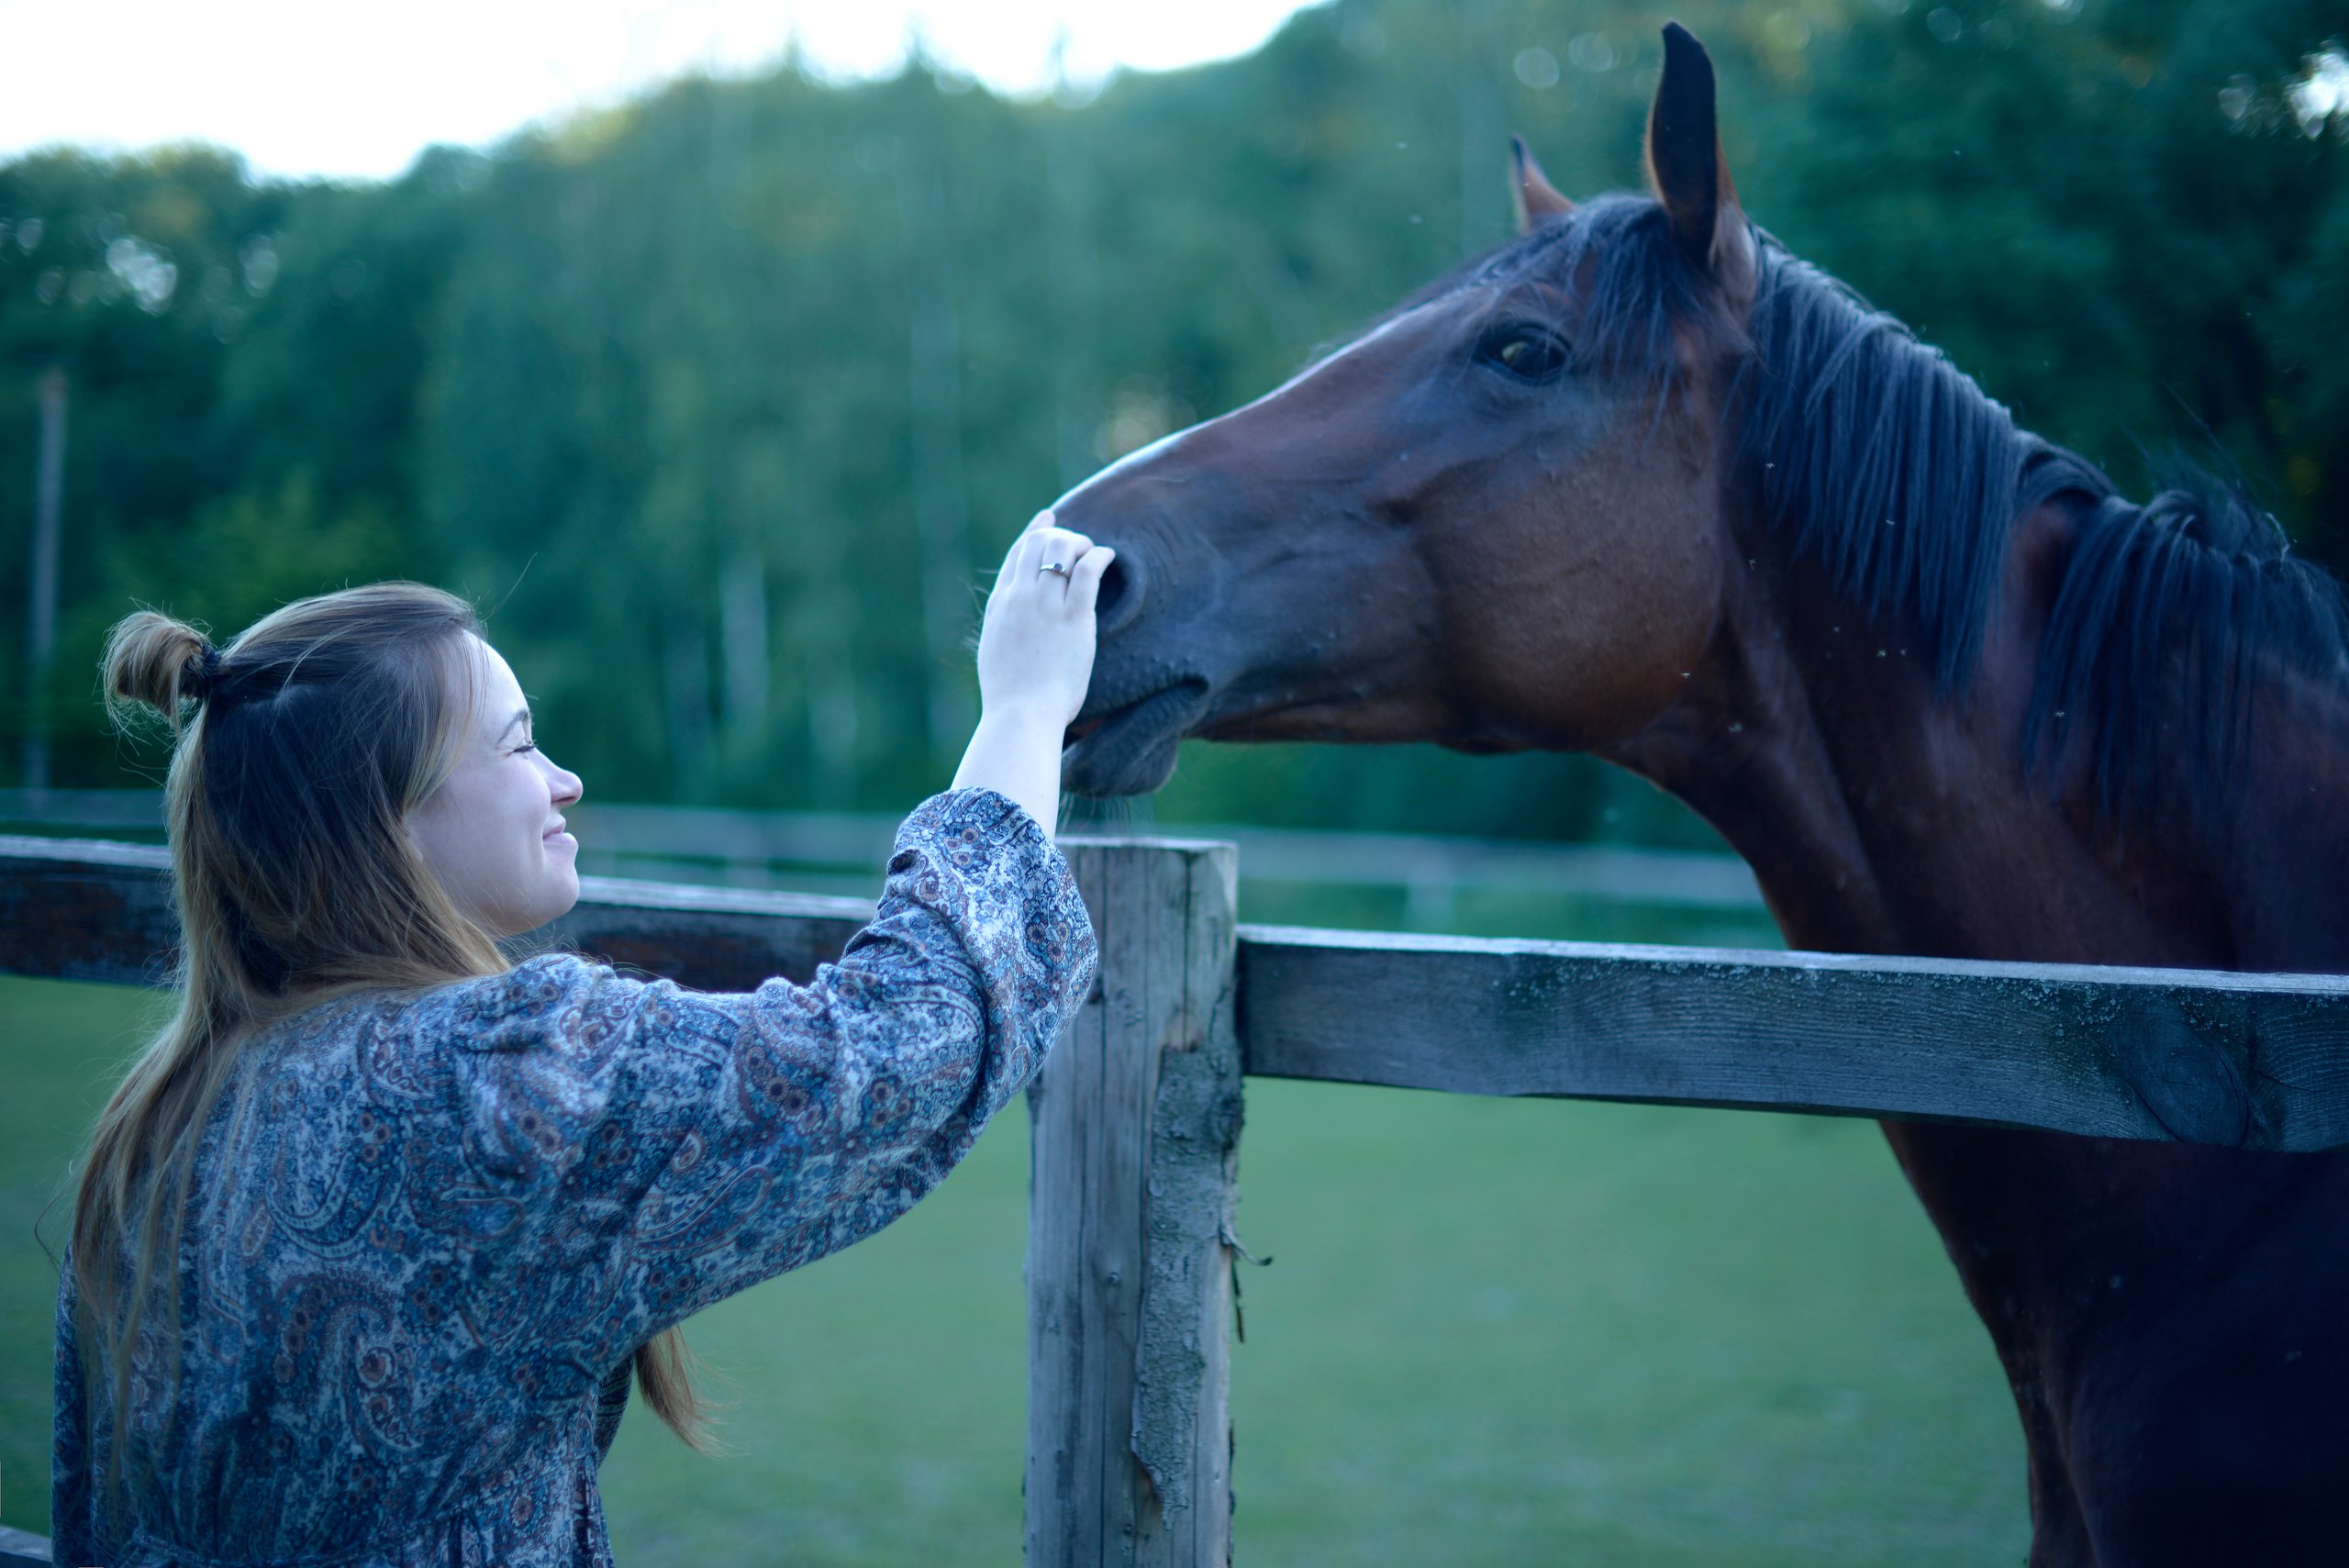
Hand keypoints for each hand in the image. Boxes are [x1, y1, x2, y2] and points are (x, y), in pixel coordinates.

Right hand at [973, 510, 1114, 729]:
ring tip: (1094, 553)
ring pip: (1062, 550)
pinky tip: (1109, 558)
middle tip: (1079, 546)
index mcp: (1000, 605)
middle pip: (1037, 544)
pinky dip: (1100, 557)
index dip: (1033, 532)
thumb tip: (1014, 623)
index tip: (1048, 519)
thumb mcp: (996, 653)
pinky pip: (1088, 571)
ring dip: (1081, 544)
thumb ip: (1005, 628)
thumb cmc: (1012, 697)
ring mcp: (1045, 606)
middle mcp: (1020, 598)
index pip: (1016, 555)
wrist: (1020, 716)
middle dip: (1059, 535)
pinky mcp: (1073, 619)